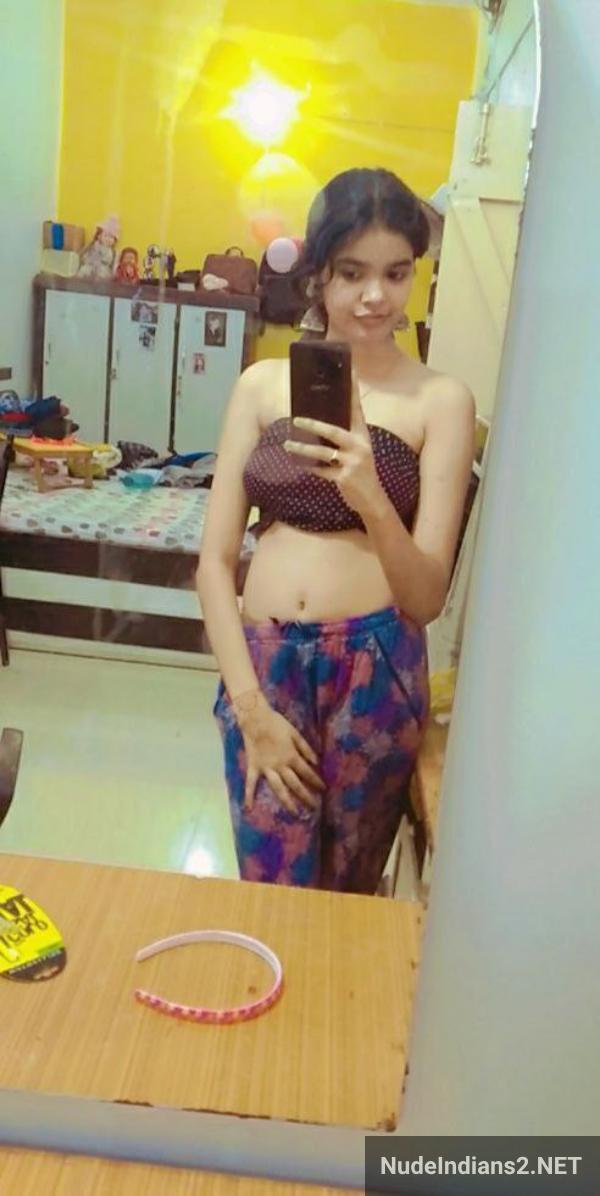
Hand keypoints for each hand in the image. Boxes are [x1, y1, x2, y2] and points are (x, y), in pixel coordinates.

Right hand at [233, 691, 324, 813]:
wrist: (256, 718)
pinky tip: (249, 807)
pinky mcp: (254, 767)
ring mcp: (266, 768)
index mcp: (291, 756)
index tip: (324, 790)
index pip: (307, 772)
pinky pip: (251, 783)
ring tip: (294, 812)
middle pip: (295, 784)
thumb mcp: (295, 733)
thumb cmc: (277, 724)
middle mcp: (280, 765)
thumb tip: (316, 762)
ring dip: (287, 801)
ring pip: (278, 788)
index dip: (316, 781)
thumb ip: (306, 748)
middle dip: (306, 796)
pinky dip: (249, 795)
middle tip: (314, 808)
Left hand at [283, 376, 384, 517]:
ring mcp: (353, 463)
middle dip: (314, 424)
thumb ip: (343, 437)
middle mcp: (360, 446)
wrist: (373, 499)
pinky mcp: (345, 479)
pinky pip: (322, 471)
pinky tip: (298, 464)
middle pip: (334, 431)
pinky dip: (310, 467)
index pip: (356, 408)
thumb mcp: (358, 450)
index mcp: (362, 435)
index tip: (351, 369)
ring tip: (287, 444)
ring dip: (303, 448)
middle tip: (296, 418)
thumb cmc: (361, 471)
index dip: (353, 390)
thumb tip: (318, 423)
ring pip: (323, 452)